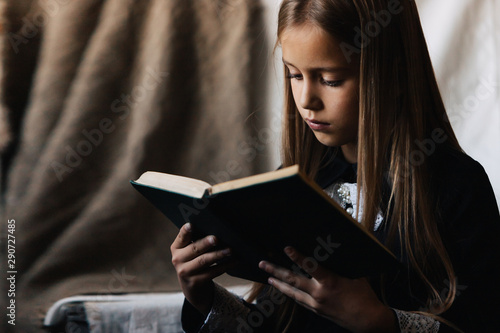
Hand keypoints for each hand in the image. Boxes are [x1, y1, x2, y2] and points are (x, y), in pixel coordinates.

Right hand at [170, 223, 232, 315]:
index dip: (186, 231)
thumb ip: (197, 240)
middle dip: (205, 243)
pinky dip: (225, 266)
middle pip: (194, 249)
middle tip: (216, 239)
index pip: (181, 237)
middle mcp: (177, 259)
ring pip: (204, 261)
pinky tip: (234, 261)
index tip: (191, 225)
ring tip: (229, 250)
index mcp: (176, 248)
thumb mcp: (190, 251)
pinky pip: (212, 272)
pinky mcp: (195, 282)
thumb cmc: (194, 261)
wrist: (192, 286)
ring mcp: (185, 272)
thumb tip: (217, 230)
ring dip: (218, 255)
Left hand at [259, 247, 396, 332]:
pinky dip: (291, 294)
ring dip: (279, 285)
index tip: (286, 248)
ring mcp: (316, 304)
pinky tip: (285, 290)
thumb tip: (334, 251)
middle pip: (292, 280)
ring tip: (268, 278)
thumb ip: (342, 264)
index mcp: (330, 281)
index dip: (297, 256)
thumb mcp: (355, 274)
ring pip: (292, 292)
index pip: (310, 266)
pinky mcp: (317, 311)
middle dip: (275, 271)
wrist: (367, 320)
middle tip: (262, 264)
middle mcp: (319, 293)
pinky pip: (300, 300)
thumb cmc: (364, 295)